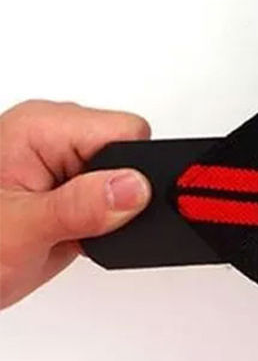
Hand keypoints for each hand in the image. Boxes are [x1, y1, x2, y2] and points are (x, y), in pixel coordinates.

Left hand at [0, 100, 151, 309]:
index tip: (115, 207)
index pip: (126, 131)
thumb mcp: (20, 230)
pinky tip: (73, 234)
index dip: (132, 172)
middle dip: (121, 193)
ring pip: (125, 175)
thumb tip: (134, 186)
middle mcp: (52, 136)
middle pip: (131, 151)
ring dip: (111, 210)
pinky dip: (103, 220)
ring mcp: (60, 163)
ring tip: (70, 230)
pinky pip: (111, 195)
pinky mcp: (66, 189)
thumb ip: (80, 206)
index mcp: (41, 126)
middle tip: (82, 224)